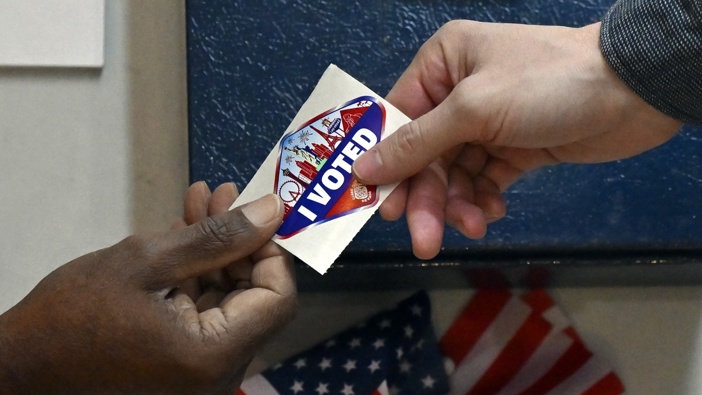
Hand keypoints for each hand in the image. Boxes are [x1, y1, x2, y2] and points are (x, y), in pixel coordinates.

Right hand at [0, 182, 295, 393]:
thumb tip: (271, 211)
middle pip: (255, 295)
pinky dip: (199, 272)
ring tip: (201, 204)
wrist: (22, 363)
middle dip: (240, 240)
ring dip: (217, 249)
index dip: (272, 250)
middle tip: (223, 197)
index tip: (255, 212)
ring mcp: (200, 370)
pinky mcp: (183, 361)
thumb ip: (217, 237)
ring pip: (229, 297)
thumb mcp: (146, 261)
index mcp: (213, 355)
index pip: (277, 297)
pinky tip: (185, 233)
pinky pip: (206, 310)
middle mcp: (217, 372)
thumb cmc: (72, 317)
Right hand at [353, 21, 680, 258]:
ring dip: (459, 204)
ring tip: (474, 226)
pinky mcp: (513, 149)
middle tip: (424, 242)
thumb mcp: (473, 109)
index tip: (380, 206)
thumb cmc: (543, 85)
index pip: (398, 119)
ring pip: (454, 174)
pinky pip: (483, 180)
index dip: (387, 164)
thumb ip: (418, 142)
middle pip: (425, 155)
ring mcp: (486, 124)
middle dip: (428, 198)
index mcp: (442, 65)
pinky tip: (493, 212)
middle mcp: (457, 93)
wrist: (632, 92)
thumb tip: (362, 167)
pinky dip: (483, 200)